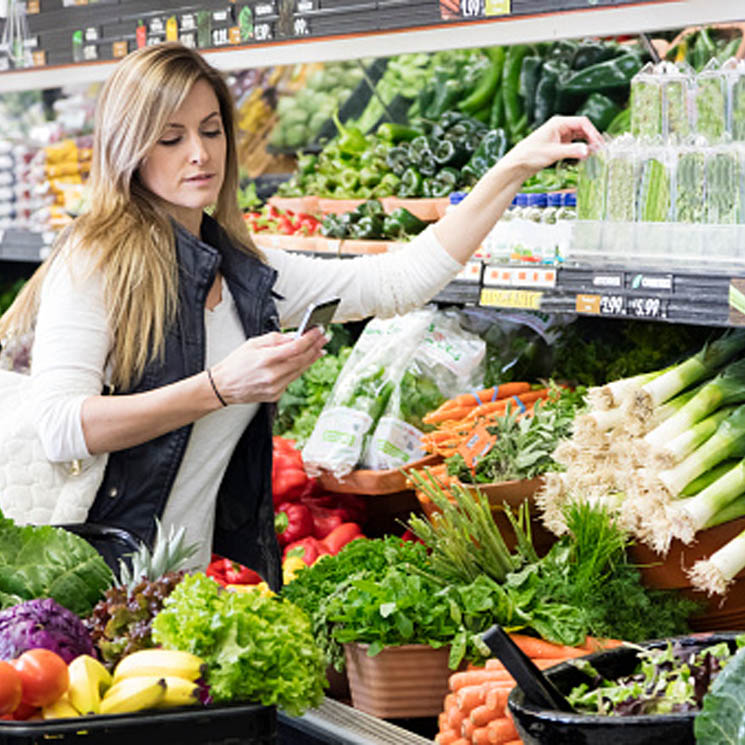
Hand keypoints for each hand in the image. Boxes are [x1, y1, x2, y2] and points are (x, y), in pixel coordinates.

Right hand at [210, 327, 327, 404]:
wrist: (223, 386)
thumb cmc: (235, 363)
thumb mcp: (253, 343)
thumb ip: (276, 339)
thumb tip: (295, 336)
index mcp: (266, 359)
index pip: (296, 347)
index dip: (311, 338)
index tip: (319, 330)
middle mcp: (272, 375)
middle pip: (302, 359)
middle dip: (316, 347)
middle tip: (325, 337)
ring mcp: (275, 387)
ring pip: (300, 370)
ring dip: (311, 358)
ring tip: (320, 348)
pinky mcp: (276, 395)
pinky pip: (292, 379)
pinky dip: (299, 369)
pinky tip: (304, 361)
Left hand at [500, 115, 603, 180]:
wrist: (517, 164)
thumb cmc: (530, 155)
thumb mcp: (553, 153)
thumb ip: (572, 151)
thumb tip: (588, 151)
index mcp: (559, 122)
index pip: (582, 122)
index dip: (593, 132)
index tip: (599, 143)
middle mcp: (560, 127)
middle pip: (583, 129)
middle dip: (592, 138)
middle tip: (601, 150)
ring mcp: (559, 135)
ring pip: (579, 137)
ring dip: (587, 144)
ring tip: (595, 154)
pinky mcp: (558, 144)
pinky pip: (574, 144)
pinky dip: (580, 149)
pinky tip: (584, 157)